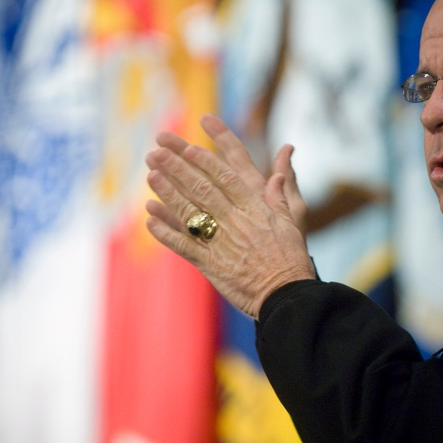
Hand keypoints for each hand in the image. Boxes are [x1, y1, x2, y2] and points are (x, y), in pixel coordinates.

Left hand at [145, 114, 316, 318]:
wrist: (286, 295)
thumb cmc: (291, 258)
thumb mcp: (292, 222)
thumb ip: (281, 194)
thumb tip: (282, 167)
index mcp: (254, 209)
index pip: (226, 178)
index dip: (205, 161)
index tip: (188, 147)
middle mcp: (234, 222)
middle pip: (201, 189)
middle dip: (177, 169)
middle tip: (157, 152)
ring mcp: (220, 243)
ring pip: (188, 213)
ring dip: (167, 193)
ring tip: (150, 175)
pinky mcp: (210, 264)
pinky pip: (183, 245)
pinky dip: (165, 232)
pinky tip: (150, 218)